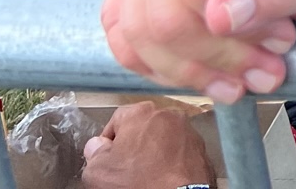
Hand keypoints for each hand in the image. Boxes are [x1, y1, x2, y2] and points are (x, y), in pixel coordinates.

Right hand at [81, 100, 211, 188]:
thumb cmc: (139, 182)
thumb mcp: (99, 171)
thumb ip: (94, 153)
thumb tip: (96, 146)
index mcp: (141, 113)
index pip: (117, 119)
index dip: (108, 140)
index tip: (106, 157)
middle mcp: (168, 114)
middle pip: (142, 126)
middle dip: (133, 144)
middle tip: (125, 167)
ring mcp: (188, 130)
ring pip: (164, 137)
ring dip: (154, 151)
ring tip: (146, 173)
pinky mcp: (201, 148)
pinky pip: (180, 150)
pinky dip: (172, 160)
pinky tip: (164, 176)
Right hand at [100, 0, 295, 101]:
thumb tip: (218, 16)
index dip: (237, 31)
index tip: (284, 40)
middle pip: (162, 12)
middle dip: (216, 57)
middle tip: (271, 67)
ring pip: (138, 28)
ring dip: (191, 70)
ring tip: (247, 76)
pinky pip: (125, 30)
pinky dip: (159, 63)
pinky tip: (205, 73)